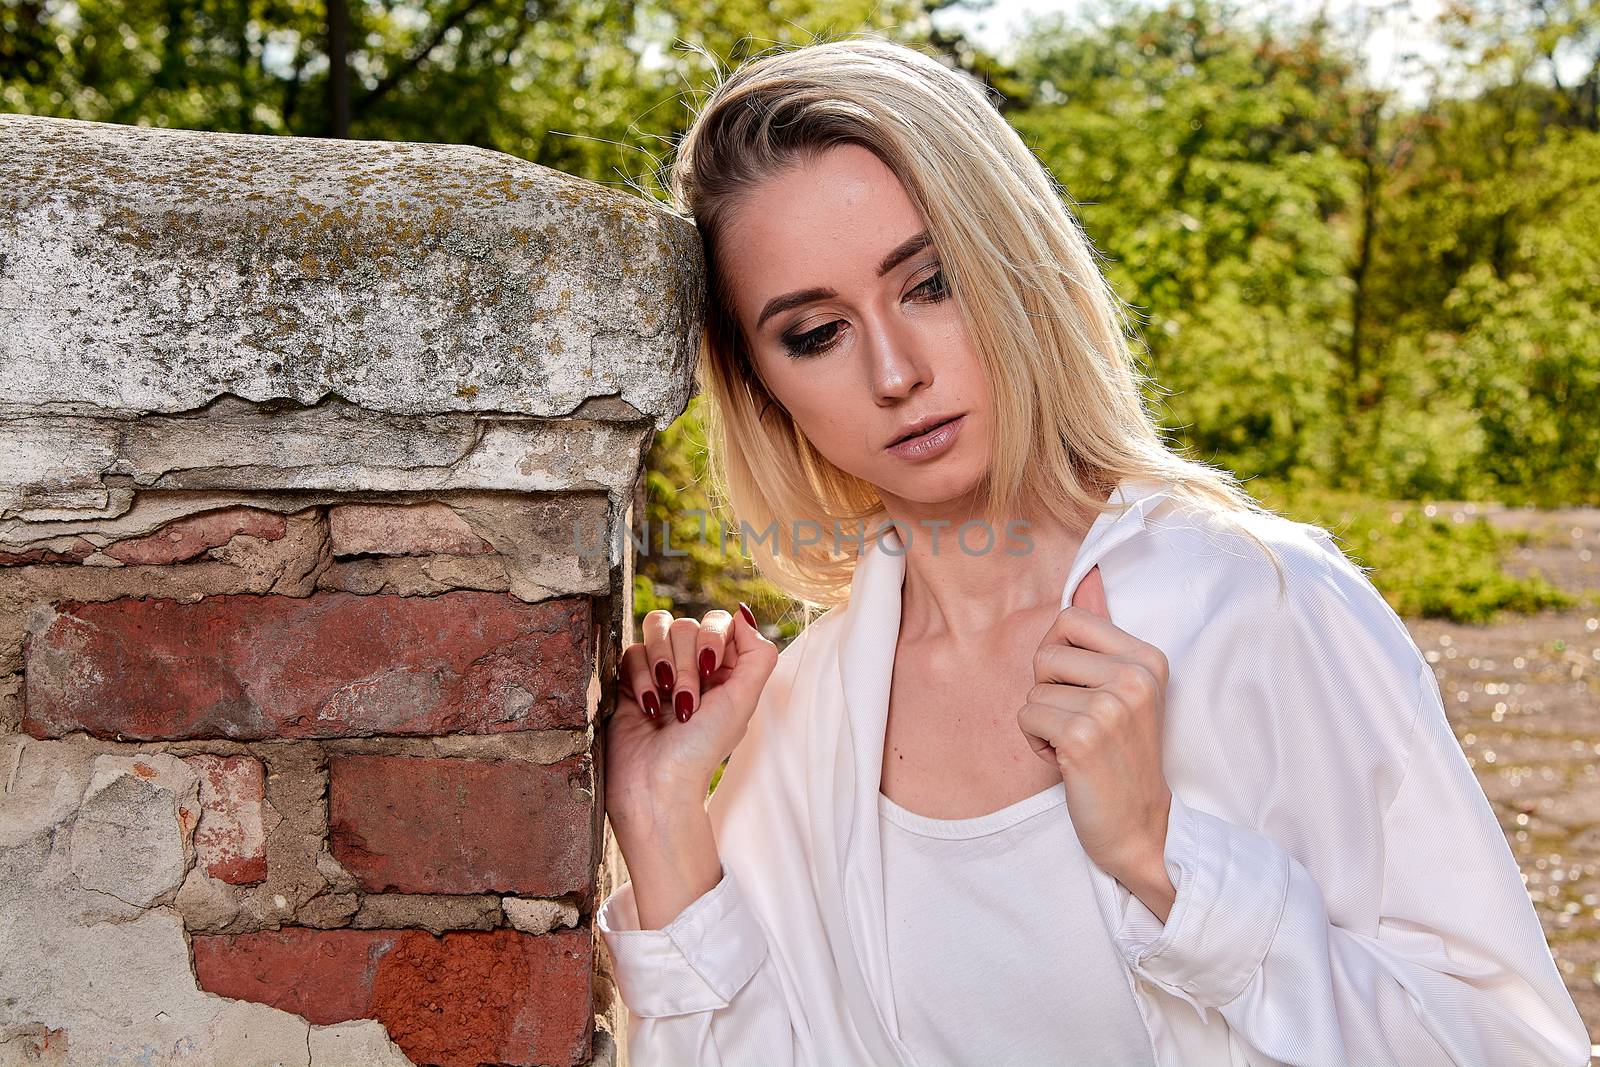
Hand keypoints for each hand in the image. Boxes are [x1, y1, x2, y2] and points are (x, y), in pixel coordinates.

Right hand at [604, 603, 778, 824]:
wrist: (655, 784)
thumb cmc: (701, 750)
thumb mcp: (742, 702)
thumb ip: (757, 655)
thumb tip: (743, 613)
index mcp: (726, 670)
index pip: (719, 621)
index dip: (712, 638)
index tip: (709, 670)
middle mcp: (694, 667)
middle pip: (686, 624)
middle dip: (685, 664)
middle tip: (685, 704)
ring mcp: (661, 670)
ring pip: (657, 629)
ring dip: (661, 664)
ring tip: (664, 701)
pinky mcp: (630, 679)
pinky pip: (631, 650)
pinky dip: (639, 677)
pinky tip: (646, 707)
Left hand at [1018, 565, 1175, 918]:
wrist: (1142, 830)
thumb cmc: (1122, 760)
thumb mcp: (1125, 692)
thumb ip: (1103, 638)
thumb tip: (1087, 575)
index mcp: (1148, 658)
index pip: (1069, 619)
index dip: (1060, 658)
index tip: (1084, 693)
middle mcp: (1135, 676)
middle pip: (1044, 652)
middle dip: (1048, 691)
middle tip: (1080, 725)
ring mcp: (1110, 706)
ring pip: (1033, 690)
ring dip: (1043, 724)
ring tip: (1078, 748)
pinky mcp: (1082, 737)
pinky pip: (1026, 717)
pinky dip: (1036, 744)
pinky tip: (1067, 764)